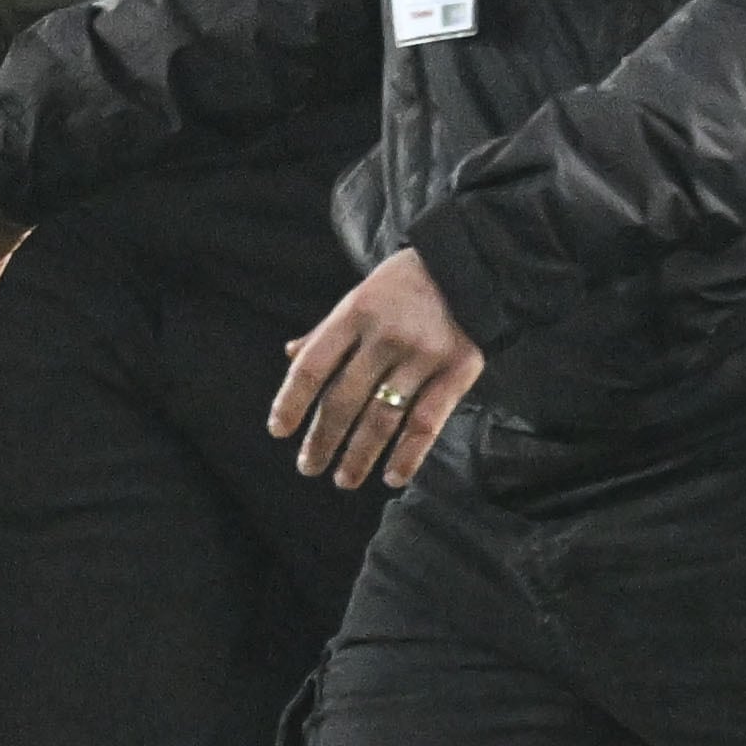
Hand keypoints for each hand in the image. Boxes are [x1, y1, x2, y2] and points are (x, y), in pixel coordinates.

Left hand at [271, 249, 483, 489]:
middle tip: (308, 467)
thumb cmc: (401, 287)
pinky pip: (427, 423)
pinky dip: (408, 455)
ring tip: (343, 479)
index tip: (278, 431)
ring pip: (382, 417)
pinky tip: (391, 477)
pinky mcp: (457, 372)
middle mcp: (384, 336)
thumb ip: (327, 331)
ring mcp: (421, 355)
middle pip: (344, 398)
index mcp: (353, 313)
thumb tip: (290, 355)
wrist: (467, 266)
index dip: (292, 401)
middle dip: (323, 439)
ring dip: (359, 455)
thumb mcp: (358, 297)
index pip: (312, 366)